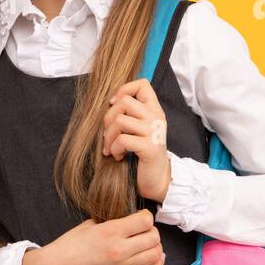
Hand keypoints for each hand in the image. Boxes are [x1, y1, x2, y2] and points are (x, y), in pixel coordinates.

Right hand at [21, 209, 164, 264]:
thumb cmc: (67, 247)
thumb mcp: (87, 225)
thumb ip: (110, 222)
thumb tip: (127, 219)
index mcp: (109, 232)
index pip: (145, 221)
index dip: (146, 217)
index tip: (142, 219)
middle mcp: (118, 250)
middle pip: (153, 237)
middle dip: (152, 232)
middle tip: (145, 232)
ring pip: (154, 255)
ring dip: (155, 247)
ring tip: (149, 245)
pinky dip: (156, 264)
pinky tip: (155, 258)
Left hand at [102, 77, 170, 202]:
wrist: (157, 179)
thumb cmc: (143, 154)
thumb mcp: (139, 129)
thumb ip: (130, 113)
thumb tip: (110, 101)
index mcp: (154, 110)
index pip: (142, 84)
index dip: (124, 90)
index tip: (115, 105)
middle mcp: (157, 118)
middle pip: (124, 102)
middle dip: (108, 118)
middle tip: (107, 135)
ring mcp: (154, 132)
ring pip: (119, 121)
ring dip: (108, 137)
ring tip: (111, 148)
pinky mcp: (150, 147)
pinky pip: (122, 140)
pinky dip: (114, 149)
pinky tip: (118, 156)